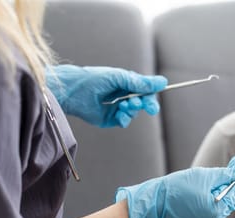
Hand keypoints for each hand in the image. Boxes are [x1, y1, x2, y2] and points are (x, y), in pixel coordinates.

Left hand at [45, 65, 166, 127]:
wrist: (72, 92)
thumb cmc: (93, 79)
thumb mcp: (119, 78)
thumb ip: (140, 82)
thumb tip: (163, 82)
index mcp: (126, 84)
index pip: (145, 91)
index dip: (151, 97)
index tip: (154, 103)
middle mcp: (122, 96)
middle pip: (142, 103)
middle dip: (145, 105)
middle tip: (146, 107)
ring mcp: (116, 108)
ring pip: (134, 113)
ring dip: (132, 110)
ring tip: (124, 105)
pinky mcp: (110, 119)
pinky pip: (124, 122)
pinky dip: (125, 119)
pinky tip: (120, 115)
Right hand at [115, 156, 234, 217]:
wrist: (156, 202)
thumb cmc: (178, 187)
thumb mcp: (205, 176)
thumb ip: (228, 174)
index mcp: (217, 210)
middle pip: (232, 198)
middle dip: (234, 181)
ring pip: (223, 203)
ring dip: (223, 189)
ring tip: (216, 176)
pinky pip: (214, 209)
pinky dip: (214, 198)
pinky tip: (206, 189)